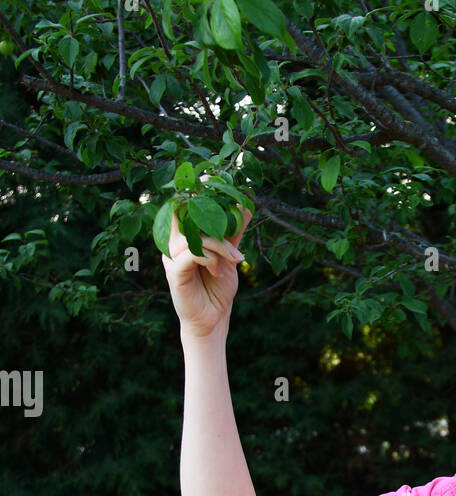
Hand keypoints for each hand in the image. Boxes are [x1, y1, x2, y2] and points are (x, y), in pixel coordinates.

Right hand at [162, 188, 252, 338]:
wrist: (214, 319)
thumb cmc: (218, 287)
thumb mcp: (230, 255)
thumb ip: (233, 232)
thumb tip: (245, 205)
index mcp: (183, 236)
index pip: (183, 206)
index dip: (193, 189)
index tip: (211, 175)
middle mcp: (172, 243)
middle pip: (187, 215)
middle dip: (210, 210)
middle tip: (232, 208)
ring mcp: (170, 257)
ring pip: (194, 236)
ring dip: (220, 244)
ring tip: (235, 259)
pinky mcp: (173, 272)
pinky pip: (192, 254)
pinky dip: (211, 258)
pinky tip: (220, 269)